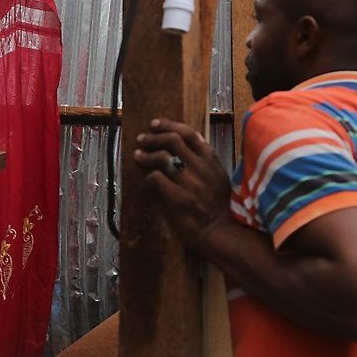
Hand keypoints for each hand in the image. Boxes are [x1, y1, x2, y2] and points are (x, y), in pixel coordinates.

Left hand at [134, 118, 232, 253]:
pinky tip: (148, 180)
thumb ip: (207, 156)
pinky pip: (157, 179)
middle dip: (153, 137)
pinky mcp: (179, 198)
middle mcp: (201, 168)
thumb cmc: (218, 204)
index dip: (169, 125)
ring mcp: (190, 183)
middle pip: (172, 140)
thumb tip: (193, 136)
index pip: (189, 133)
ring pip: (163, 157)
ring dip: (146, 155)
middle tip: (141, 139)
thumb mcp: (219, 175)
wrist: (219, 231)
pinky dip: (150, 177)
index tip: (154, 124)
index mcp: (211, 160)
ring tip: (137, 155)